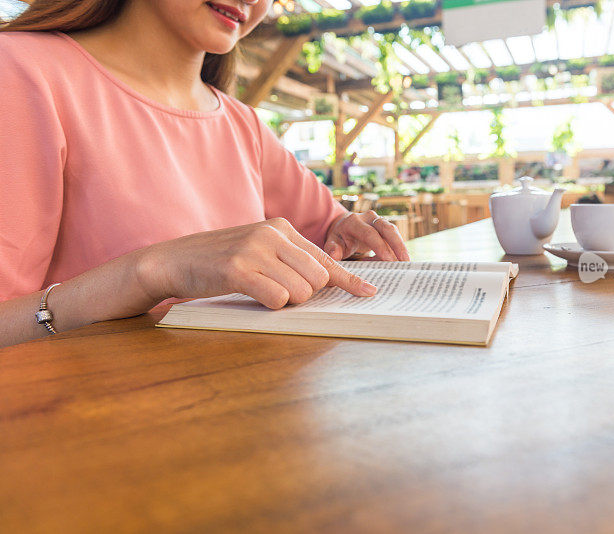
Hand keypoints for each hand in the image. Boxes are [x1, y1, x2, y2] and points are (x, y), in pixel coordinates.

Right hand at [136, 218, 376, 309]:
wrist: (173, 260)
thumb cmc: (221, 262)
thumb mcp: (259, 251)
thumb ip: (290, 261)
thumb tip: (327, 282)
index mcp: (281, 227)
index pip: (325, 258)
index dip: (348, 279)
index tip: (369, 293)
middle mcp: (272, 234)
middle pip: (317, 279)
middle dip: (304, 295)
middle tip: (277, 292)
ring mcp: (254, 249)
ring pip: (301, 291)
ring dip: (286, 301)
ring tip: (261, 291)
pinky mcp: (238, 269)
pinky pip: (277, 298)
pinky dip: (270, 305)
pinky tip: (252, 296)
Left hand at [323, 211, 410, 261]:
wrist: (343, 227)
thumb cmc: (338, 238)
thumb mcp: (332, 243)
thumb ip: (332, 249)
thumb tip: (334, 255)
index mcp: (354, 222)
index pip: (369, 233)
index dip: (380, 247)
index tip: (388, 260)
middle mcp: (369, 218)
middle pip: (387, 229)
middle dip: (398, 245)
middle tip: (405, 262)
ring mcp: (379, 221)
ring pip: (394, 232)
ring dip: (402, 248)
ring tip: (407, 264)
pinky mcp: (386, 228)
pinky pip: (395, 238)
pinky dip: (399, 250)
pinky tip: (402, 263)